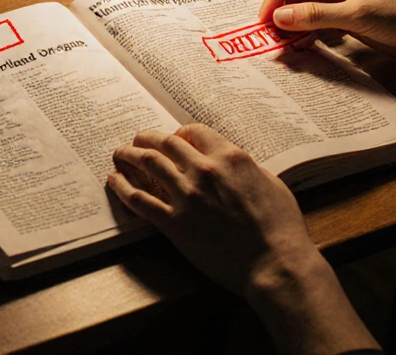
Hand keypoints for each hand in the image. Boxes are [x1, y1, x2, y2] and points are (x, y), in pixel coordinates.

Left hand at [108, 124, 317, 298]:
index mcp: (230, 157)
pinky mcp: (174, 223)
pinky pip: (139, 200)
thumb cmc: (281, 228)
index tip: (173, 139)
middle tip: (137, 140)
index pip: (194, 132)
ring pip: (147, 163)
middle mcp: (204, 170)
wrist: (275, 263)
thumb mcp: (271, 184)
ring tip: (120, 154)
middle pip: (165, 143)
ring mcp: (187, 196)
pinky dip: (122, 187)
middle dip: (147, 138)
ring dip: (129, 155)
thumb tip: (232, 165)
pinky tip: (114, 181)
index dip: (179, 133)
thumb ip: (245, 169)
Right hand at [257, 0, 395, 65]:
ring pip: (307, 7)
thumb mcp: (358, 15)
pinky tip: (301, 45)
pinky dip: (308, 33)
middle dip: (283, 8)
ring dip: (293, 22)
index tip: (267, 15)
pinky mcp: (350, 19)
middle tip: (270, 32)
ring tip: (282, 42)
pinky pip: (319, 22)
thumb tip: (279, 16)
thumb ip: (316, 15)